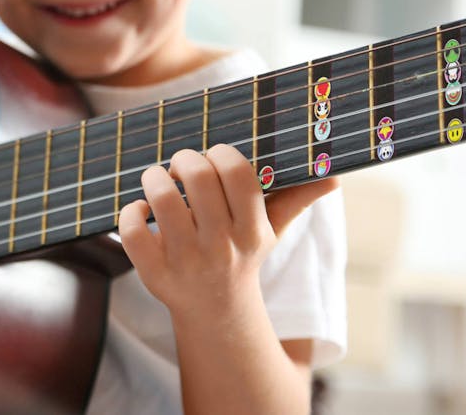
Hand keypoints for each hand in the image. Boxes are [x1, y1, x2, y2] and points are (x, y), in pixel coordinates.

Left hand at [117, 145, 337, 315]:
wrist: (217, 312)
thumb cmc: (241, 255)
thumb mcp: (271, 231)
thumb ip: (296, 199)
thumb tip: (335, 177)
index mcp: (252, 230)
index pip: (240, 174)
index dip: (221, 154)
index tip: (212, 156)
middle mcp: (221, 246)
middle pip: (198, 178)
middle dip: (184, 159)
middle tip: (180, 166)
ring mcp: (186, 262)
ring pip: (162, 200)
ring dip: (153, 177)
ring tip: (157, 179)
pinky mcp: (155, 274)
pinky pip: (132, 233)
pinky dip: (130, 212)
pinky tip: (140, 209)